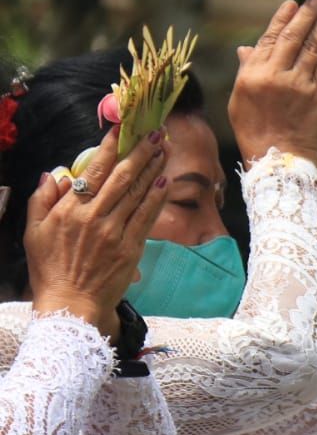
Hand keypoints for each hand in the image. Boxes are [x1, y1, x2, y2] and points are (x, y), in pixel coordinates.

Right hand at [26, 127, 169, 339]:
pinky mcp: (131, 249)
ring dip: (153, 169)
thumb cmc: (49, 269)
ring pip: (137, 194)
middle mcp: (94, 217)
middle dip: (139, 152)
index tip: (121, 129)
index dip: (109, 147)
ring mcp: (115, 233)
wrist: (70, 304)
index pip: (93, 171)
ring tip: (164, 149)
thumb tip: (55, 175)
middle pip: (121, 178)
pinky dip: (156, 197)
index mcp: (70, 210)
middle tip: (154, 133)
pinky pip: (146, 217)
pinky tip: (164, 181)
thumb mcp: (33, 231)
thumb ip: (42, 200)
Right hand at [228, 0, 316, 166]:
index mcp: (253, 75)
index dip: (283, 17)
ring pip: (315, 47)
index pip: (270, 37)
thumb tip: (246, 48)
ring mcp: (301, 85)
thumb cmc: (258, 134)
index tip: (293, 2)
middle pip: (295, 36)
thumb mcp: (241, 102)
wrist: (282, 164)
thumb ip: (246, 71)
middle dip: (309, 13)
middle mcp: (277, 76)